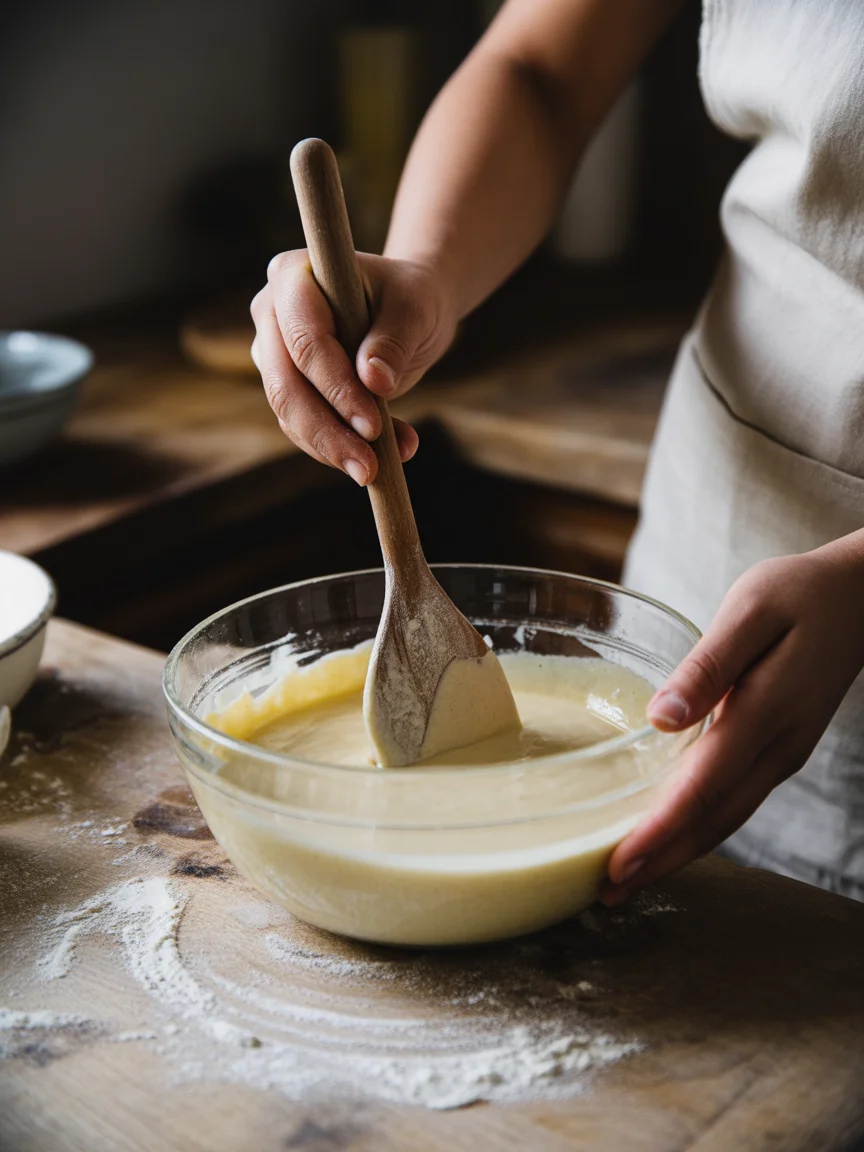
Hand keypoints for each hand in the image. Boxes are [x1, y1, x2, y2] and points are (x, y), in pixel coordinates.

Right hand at [250, 252, 455, 484]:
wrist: (407, 311)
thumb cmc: (410, 297)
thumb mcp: (414, 308)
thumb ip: (394, 340)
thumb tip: (374, 382)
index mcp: (292, 276)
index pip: (305, 341)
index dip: (336, 386)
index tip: (372, 425)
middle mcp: (271, 314)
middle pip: (286, 385)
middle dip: (327, 432)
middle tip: (368, 468)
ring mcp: (274, 354)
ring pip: (290, 414)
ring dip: (333, 449)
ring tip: (379, 469)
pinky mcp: (288, 387)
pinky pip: (304, 428)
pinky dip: (340, 448)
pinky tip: (384, 457)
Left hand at [603, 532, 863, 902]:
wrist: (860, 598)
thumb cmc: (798, 593)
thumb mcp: (749, 610)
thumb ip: (708, 666)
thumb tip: (661, 719)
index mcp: (766, 711)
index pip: (704, 787)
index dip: (660, 830)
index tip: (619, 863)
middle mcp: (778, 746)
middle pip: (715, 820)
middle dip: (661, 860)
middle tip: (607, 891)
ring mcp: (782, 754)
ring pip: (727, 819)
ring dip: (678, 853)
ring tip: (627, 879)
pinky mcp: (778, 751)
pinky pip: (735, 802)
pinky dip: (699, 828)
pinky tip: (669, 836)